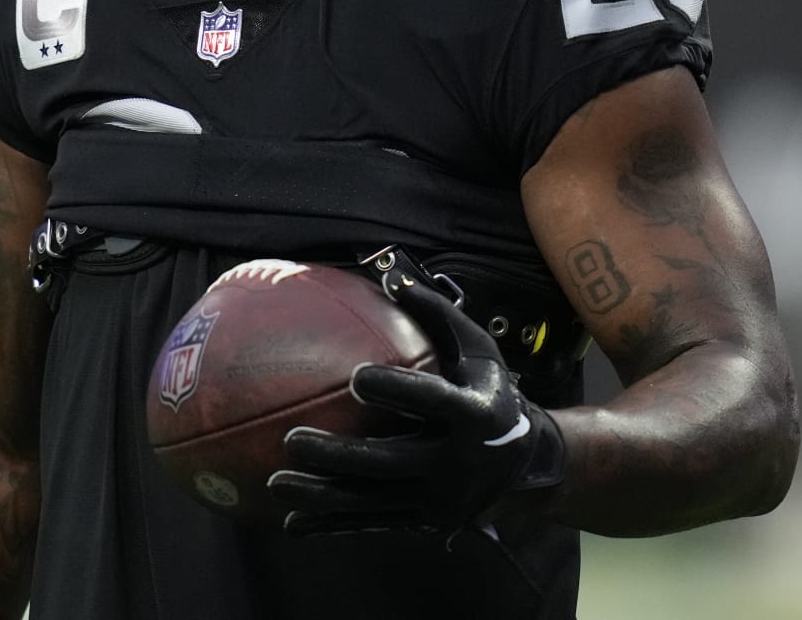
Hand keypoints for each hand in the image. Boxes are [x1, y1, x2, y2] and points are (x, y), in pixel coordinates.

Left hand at [267, 272, 566, 535]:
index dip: (397, 390)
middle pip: (391, 462)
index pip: (432, 402)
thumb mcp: (478, 350)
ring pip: (373, 501)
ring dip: (322, 495)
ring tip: (276, 482)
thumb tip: (393, 277)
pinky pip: (372, 524)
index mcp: (473, 414)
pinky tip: (292, 522)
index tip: (356, 377)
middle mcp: (457, 463)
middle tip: (293, 441)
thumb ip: (438, 314)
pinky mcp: (425, 522)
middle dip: (340, 456)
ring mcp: (440, 500)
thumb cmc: (490, 392)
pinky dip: (332, 524)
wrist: (525, 464)